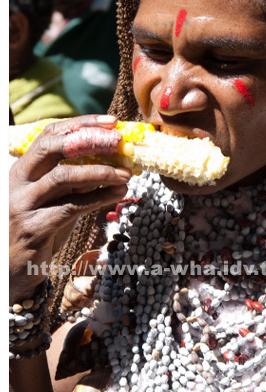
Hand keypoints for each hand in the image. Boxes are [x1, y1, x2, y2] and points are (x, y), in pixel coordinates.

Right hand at [9, 115, 130, 302]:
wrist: (13, 270)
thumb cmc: (39, 229)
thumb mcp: (55, 199)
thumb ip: (76, 181)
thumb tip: (115, 163)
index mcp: (22, 169)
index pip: (50, 134)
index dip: (81, 124)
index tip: (111, 121)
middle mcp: (18, 182)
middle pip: (51, 147)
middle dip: (89, 140)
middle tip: (118, 142)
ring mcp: (23, 205)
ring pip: (63, 176)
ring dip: (100, 172)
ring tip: (126, 174)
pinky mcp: (35, 228)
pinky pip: (72, 206)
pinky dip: (100, 197)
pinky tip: (118, 193)